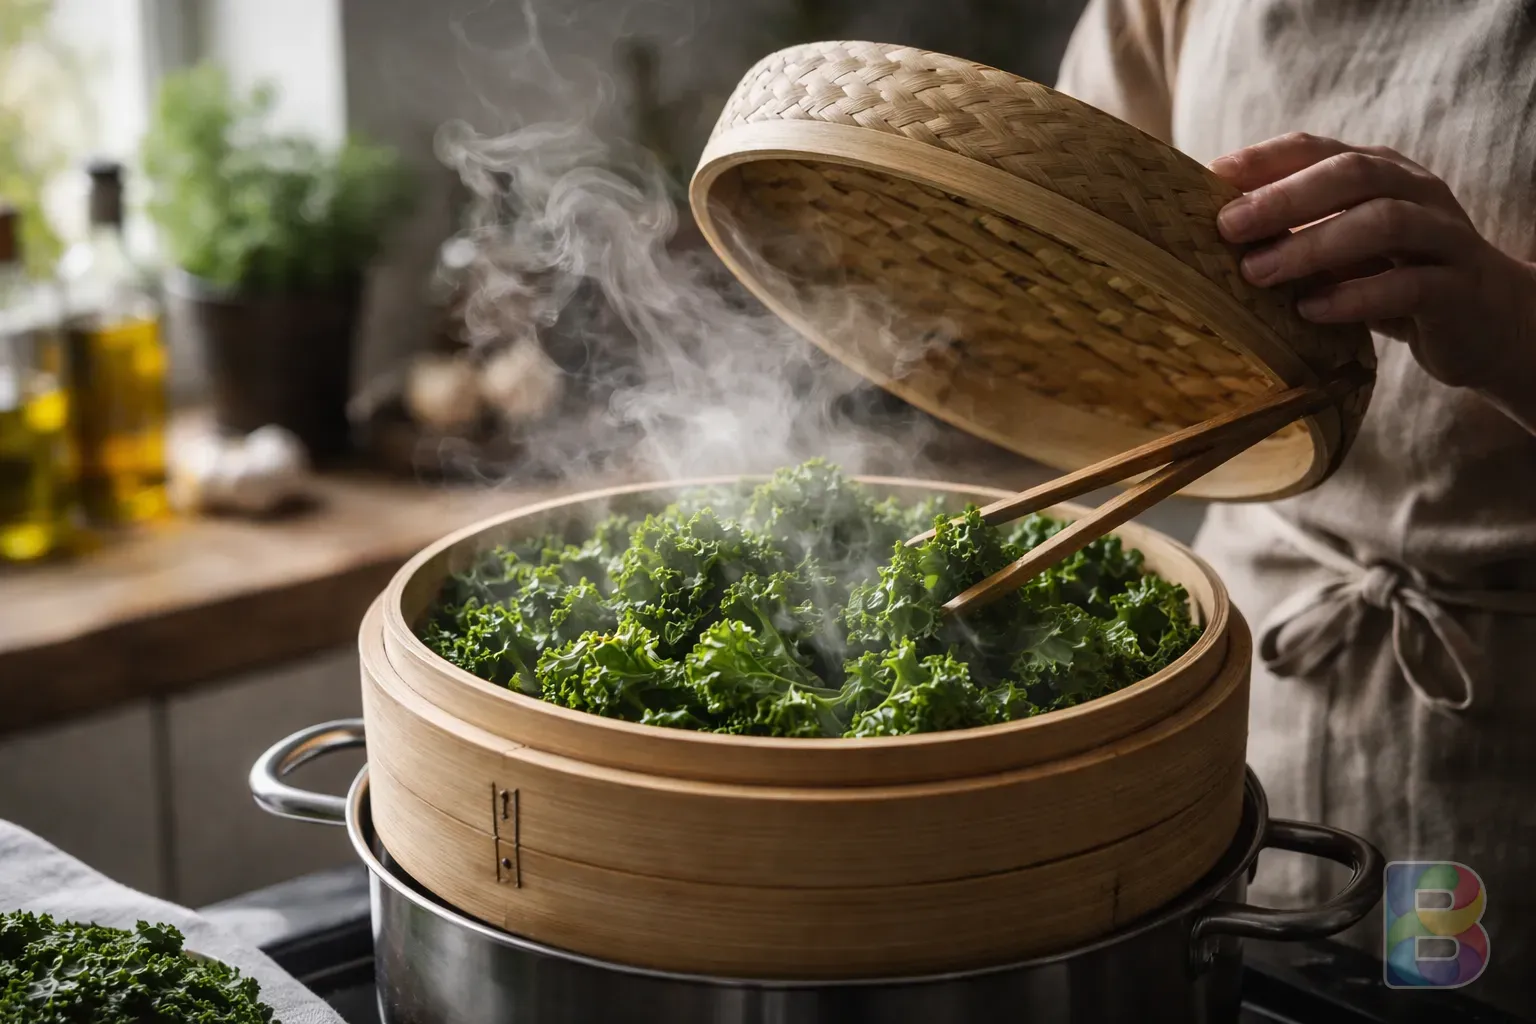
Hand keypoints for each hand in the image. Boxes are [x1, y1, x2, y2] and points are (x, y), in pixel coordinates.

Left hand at [1209, 133, 1535, 405]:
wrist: (1484, 322)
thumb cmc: (1391, 278)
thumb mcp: (1340, 249)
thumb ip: (1293, 231)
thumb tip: (1208, 231)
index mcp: (1380, 172)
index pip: (1318, 148)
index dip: (1265, 158)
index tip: (1211, 176)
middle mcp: (1415, 191)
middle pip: (1352, 175)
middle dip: (1284, 197)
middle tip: (1228, 227)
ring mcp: (1442, 237)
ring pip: (1384, 223)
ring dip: (1313, 245)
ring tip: (1258, 273)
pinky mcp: (1457, 289)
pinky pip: (1408, 286)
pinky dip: (1355, 296)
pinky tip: (1310, 311)